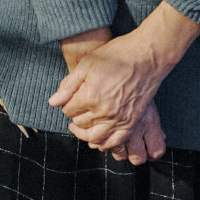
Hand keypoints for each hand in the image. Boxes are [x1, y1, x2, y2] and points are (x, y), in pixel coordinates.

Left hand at [51, 28, 168, 152]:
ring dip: (85, 134)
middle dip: (75, 117)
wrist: (146, 57)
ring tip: (82, 128)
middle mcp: (103, 111)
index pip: (68, 110)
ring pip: (95, 138)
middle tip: (76, 110)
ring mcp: (119, 119)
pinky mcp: (131, 122)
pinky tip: (100, 138)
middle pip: (80, 124)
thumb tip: (53, 102)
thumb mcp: (86, 64)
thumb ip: (68, 85)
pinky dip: (105, 143)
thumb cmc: (117, 56)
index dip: (66, 105)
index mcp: (90, 96)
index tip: (70, 100)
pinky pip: (115, 141)